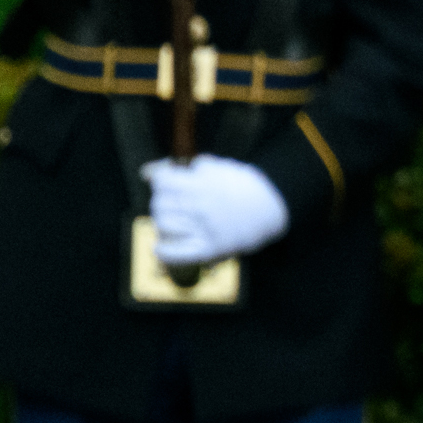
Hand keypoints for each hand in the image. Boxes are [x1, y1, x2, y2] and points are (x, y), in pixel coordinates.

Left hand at [141, 156, 288, 268]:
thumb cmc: (245, 187)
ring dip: (162, 221)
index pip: (162, 182)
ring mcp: (206, 229)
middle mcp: (202, 206)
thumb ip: (188, 168)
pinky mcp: (210, 249)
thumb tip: (148, 171)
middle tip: (173, 203)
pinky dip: (164, 252)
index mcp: (204, 184)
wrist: (274, 209)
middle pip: (160, 202)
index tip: (169, 183)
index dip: (162, 181)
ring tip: (172, 220)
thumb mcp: (221, 168)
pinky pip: (178, 254)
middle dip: (162, 201)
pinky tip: (159, 248)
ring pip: (163, 224)